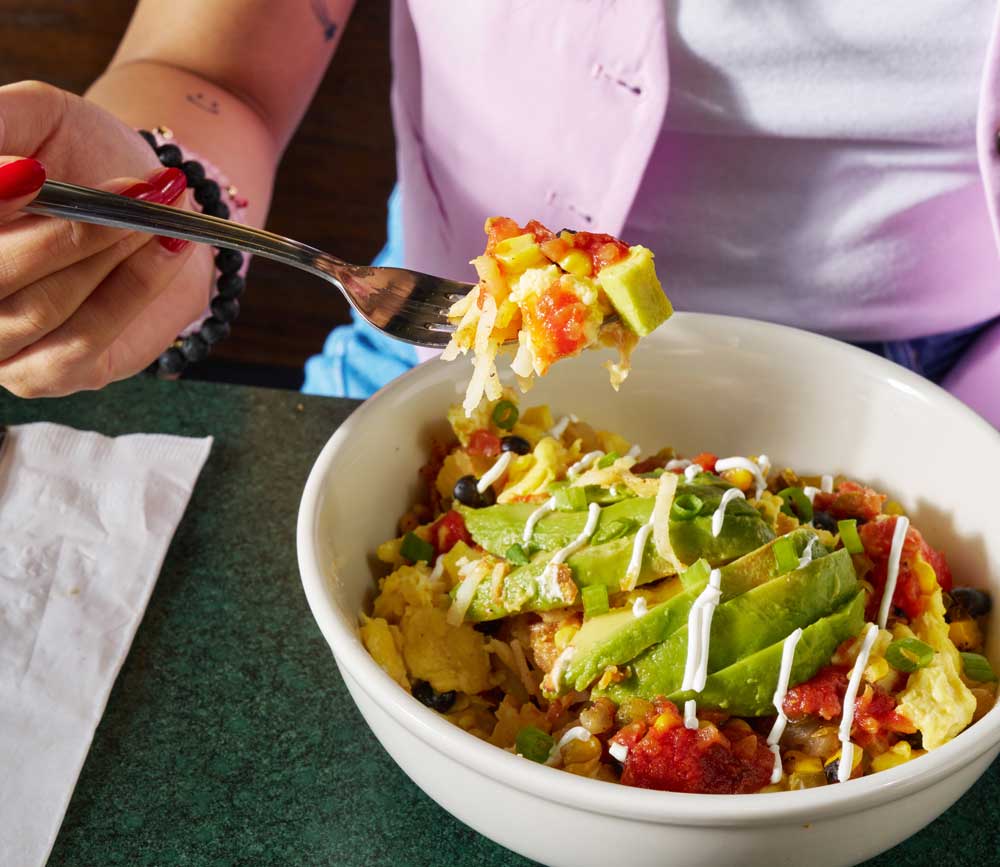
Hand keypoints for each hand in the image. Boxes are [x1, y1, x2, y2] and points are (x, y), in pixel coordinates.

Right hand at [0, 81, 214, 396]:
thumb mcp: (41, 116)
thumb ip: (1, 119)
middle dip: (67, 232)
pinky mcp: (45, 374)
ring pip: (40, 308)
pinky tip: (168, 247)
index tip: (36, 171)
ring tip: (155, 215)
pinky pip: (83, 340)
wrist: (148, 204)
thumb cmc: (81, 153)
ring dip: (106, 256)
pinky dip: (134, 288)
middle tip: (131, 193)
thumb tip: (1, 160)